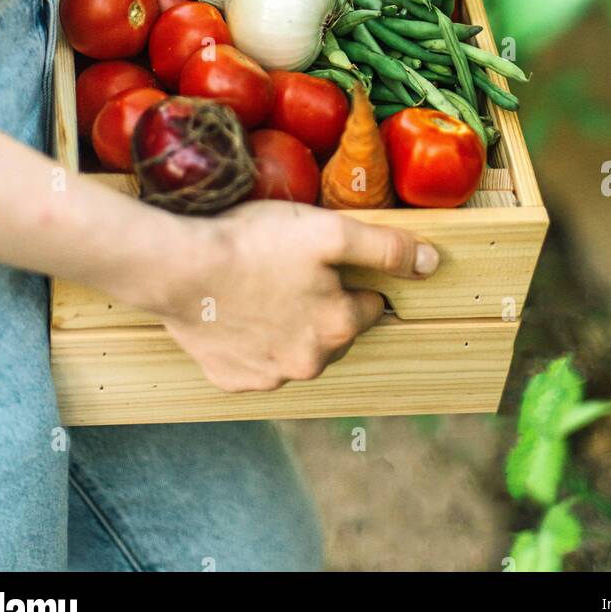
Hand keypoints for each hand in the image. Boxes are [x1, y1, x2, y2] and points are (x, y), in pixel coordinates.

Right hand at [144, 201, 438, 393]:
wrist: (179, 268)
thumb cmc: (254, 242)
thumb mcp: (329, 231)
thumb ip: (386, 248)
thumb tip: (431, 263)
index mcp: (339, 327)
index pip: (368, 303)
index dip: (349, 277)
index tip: (322, 259)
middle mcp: (310, 363)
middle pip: (332, 330)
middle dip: (320, 303)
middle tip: (289, 268)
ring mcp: (268, 377)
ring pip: (294, 348)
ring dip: (287, 324)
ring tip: (260, 286)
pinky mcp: (231, 380)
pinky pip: (254, 362)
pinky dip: (251, 341)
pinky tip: (237, 310)